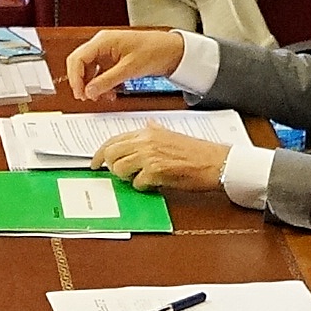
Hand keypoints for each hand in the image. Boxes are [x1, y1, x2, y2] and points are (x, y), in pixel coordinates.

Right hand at [63, 27, 187, 98]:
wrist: (171, 50)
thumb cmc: (154, 50)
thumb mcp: (129, 69)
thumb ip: (107, 81)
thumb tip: (89, 91)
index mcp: (103, 41)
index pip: (77, 58)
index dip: (75, 78)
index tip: (80, 93)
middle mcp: (102, 44)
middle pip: (80, 64)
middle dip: (82, 82)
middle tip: (85, 97)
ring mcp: (107, 52)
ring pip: (90, 70)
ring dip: (93, 85)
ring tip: (100, 97)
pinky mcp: (114, 60)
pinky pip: (101, 73)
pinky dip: (102, 84)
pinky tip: (109, 93)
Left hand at [92, 123, 234, 194]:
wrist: (215, 162)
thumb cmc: (197, 152)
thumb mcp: (172, 135)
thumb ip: (156, 130)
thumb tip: (148, 124)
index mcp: (148, 132)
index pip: (113, 140)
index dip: (100, 154)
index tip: (95, 163)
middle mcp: (146, 141)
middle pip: (111, 154)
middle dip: (111, 167)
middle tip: (120, 174)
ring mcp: (150, 155)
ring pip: (120, 169)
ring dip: (126, 178)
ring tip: (140, 178)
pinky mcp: (156, 171)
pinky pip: (137, 183)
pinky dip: (142, 186)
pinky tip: (154, 183)